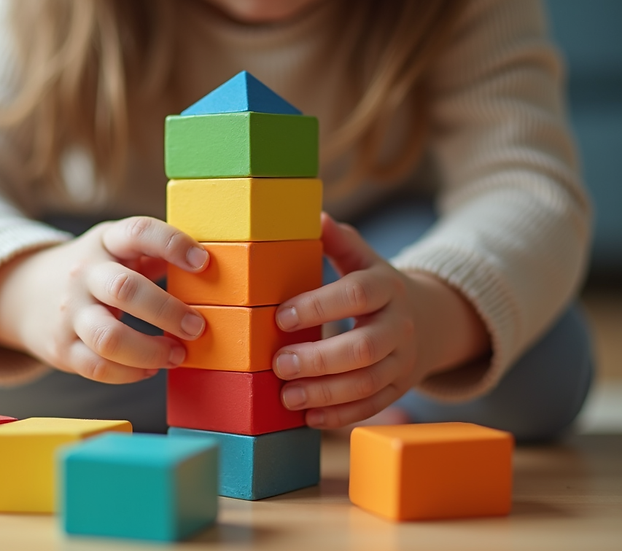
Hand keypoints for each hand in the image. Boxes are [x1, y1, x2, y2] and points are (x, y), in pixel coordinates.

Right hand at [0, 217, 208, 383]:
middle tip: (198, 327)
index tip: (204, 262)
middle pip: (125, 289)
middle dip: (168, 311)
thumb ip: (155, 254)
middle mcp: (84, 273)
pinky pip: (96, 366)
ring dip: (150, 350)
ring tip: (178, 356)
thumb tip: (217, 270)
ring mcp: (69, 312)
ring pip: (108, 336)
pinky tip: (150, 369)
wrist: (24, 293)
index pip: (138, 231)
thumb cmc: (93, 272)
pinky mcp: (61, 347)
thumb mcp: (115, 250)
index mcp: (105, 242)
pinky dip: (129, 373)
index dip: (172, 243)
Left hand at [273, 213, 489, 427]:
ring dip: (325, 393)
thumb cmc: (375, 288)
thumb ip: (339, 241)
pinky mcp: (401, 387)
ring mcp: (404, 360)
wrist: (428, 319)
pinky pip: (373, 405)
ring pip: (368, 382)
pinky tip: (309, 418)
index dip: (317, 306)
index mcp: (386, 287)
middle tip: (279, 364)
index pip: (355, 294)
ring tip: (287, 396)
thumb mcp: (362, 259)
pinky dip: (341, 415)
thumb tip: (315, 216)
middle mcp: (400, 325)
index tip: (280, 316)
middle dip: (318, 359)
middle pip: (363, 347)